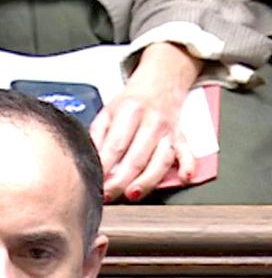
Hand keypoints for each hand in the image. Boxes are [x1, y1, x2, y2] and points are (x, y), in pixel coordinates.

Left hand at [89, 41, 202, 201]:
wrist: (162, 82)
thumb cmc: (131, 102)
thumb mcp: (107, 112)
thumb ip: (97, 135)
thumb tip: (89, 160)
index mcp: (130, 111)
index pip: (116, 144)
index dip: (105, 166)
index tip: (95, 181)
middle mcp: (152, 121)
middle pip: (137, 156)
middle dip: (122, 180)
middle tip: (109, 195)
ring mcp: (169, 130)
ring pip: (161, 159)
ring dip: (148, 180)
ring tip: (133, 194)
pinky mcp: (182, 137)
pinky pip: (187, 152)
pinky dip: (188, 166)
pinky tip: (184, 178)